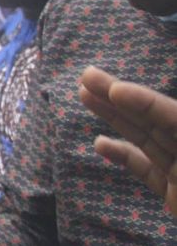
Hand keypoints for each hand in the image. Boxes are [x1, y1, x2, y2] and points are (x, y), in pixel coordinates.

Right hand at [79, 66, 176, 216]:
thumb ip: (159, 166)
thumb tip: (122, 147)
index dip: (148, 104)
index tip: (117, 90)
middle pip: (159, 122)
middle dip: (122, 98)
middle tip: (87, 75)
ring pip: (148, 140)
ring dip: (114, 117)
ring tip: (84, 95)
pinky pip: (148, 170)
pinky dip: (124, 155)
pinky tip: (100, 144)